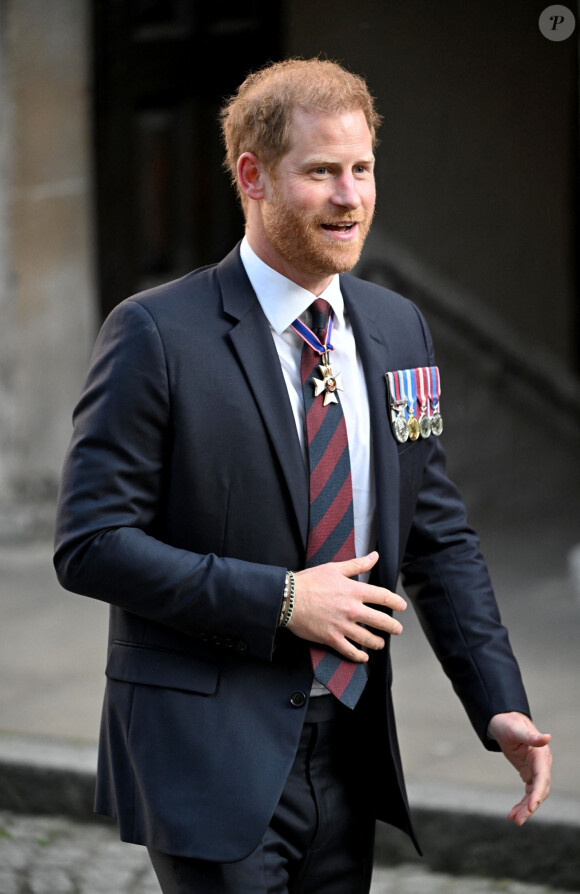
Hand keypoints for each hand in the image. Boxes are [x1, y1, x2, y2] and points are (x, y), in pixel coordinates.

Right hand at [287, 551, 405, 661]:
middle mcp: (352, 609)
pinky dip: (359, 656)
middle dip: (392, 627)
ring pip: (368, 639)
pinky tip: (364, 657)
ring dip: (378, 642)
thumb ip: (357, 564)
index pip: (383, 597)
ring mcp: (343, 626)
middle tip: (397, 630)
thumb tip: (374, 556)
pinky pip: (350, 651)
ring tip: (380, 643)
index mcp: (354, 591)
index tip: (401, 606)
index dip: (395, 602)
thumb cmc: (309, 581)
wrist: (288, 598)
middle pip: (381, 621)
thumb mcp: (334, 568)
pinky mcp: (332, 638)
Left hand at [488, 711, 551, 824]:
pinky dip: (522, 803)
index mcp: (541, 755)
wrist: (503, 721)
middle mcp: (541, 765)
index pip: (542, 778)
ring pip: (534, 795)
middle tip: (518, 820)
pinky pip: (528, 793)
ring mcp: (536, 770)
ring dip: (525, 809)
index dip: (537, 794)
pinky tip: (513, 813)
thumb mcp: (516, 729)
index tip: (531, 807)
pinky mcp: (528, 773)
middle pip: (539, 790)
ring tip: (513, 820)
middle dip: (530, 807)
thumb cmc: (508, 723)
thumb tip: (547, 737)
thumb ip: (531, 736)